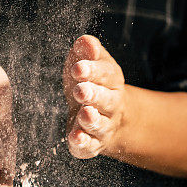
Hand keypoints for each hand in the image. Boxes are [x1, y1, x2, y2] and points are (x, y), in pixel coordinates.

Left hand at [63, 35, 126, 158]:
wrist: (106, 117)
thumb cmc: (92, 83)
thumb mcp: (90, 64)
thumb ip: (86, 51)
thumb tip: (85, 41)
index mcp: (112, 81)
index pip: (105, 74)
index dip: (92, 71)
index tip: (78, 68)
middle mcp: (112, 104)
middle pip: (106, 100)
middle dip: (93, 95)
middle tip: (80, 90)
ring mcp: (104, 126)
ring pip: (100, 124)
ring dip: (91, 119)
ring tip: (83, 113)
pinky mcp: (93, 144)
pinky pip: (90, 145)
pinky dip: (83, 143)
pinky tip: (75, 138)